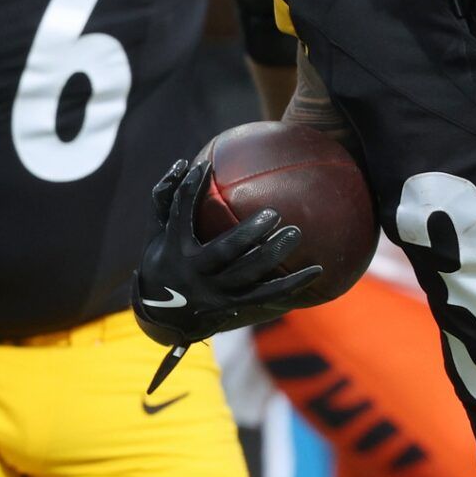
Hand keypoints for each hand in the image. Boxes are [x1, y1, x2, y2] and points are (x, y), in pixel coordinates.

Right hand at [131, 158, 322, 347]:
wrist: (163, 313)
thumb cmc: (164, 259)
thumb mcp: (158, 232)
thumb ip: (166, 199)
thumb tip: (182, 162)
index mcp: (175, 248)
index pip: (181, 214)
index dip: (191, 190)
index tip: (206, 166)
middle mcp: (195, 272)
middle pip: (224, 252)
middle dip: (248, 233)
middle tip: (274, 213)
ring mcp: (214, 291)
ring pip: (248, 273)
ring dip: (273, 254)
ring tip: (295, 232)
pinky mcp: (233, 305)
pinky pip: (267, 295)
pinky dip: (293, 284)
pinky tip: (317, 270)